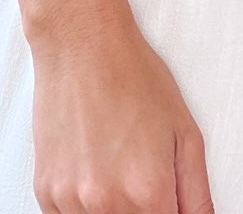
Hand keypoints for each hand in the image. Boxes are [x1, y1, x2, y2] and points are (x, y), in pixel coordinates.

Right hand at [29, 5, 214, 213]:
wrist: (82, 45)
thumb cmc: (132, 76)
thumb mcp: (185, 132)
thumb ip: (197, 193)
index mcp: (148, 191)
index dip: (168, 213)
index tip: (165, 201)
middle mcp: (107, 203)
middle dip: (143, 209)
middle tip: (139, 175)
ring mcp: (72, 200)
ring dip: (112, 209)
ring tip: (116, 166)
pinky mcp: (46, 193)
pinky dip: (84, 204)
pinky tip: (93, 167)